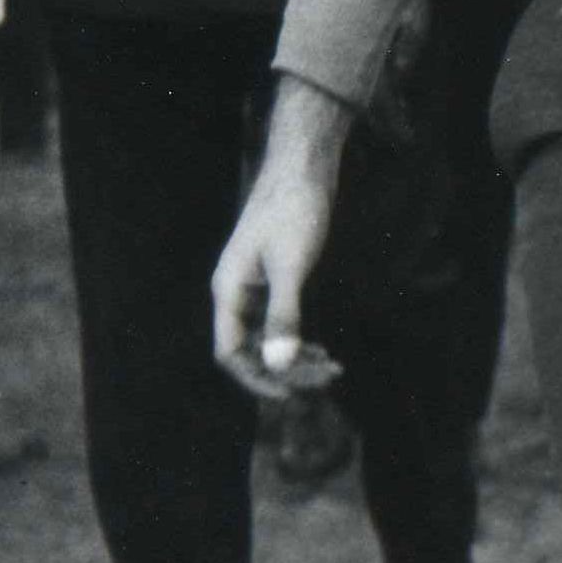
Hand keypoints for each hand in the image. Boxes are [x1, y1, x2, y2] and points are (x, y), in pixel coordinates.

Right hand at [207, 82, 351, 394]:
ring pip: (266, 339)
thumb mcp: (292, 266)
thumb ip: (283, 316)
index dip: (256, 380)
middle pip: (249, 351)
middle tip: (329, 376)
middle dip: (286, 370)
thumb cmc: (295, 210)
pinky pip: (279, 323)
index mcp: (228, 291)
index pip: (229, 353)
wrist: (303, 166)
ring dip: (295, 358)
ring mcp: (253, 286)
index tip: (292, 396)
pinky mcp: (273, 278)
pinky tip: (322, 349)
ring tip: (332, 366)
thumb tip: (278, 365)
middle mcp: (235, 292)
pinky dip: (298, 340)